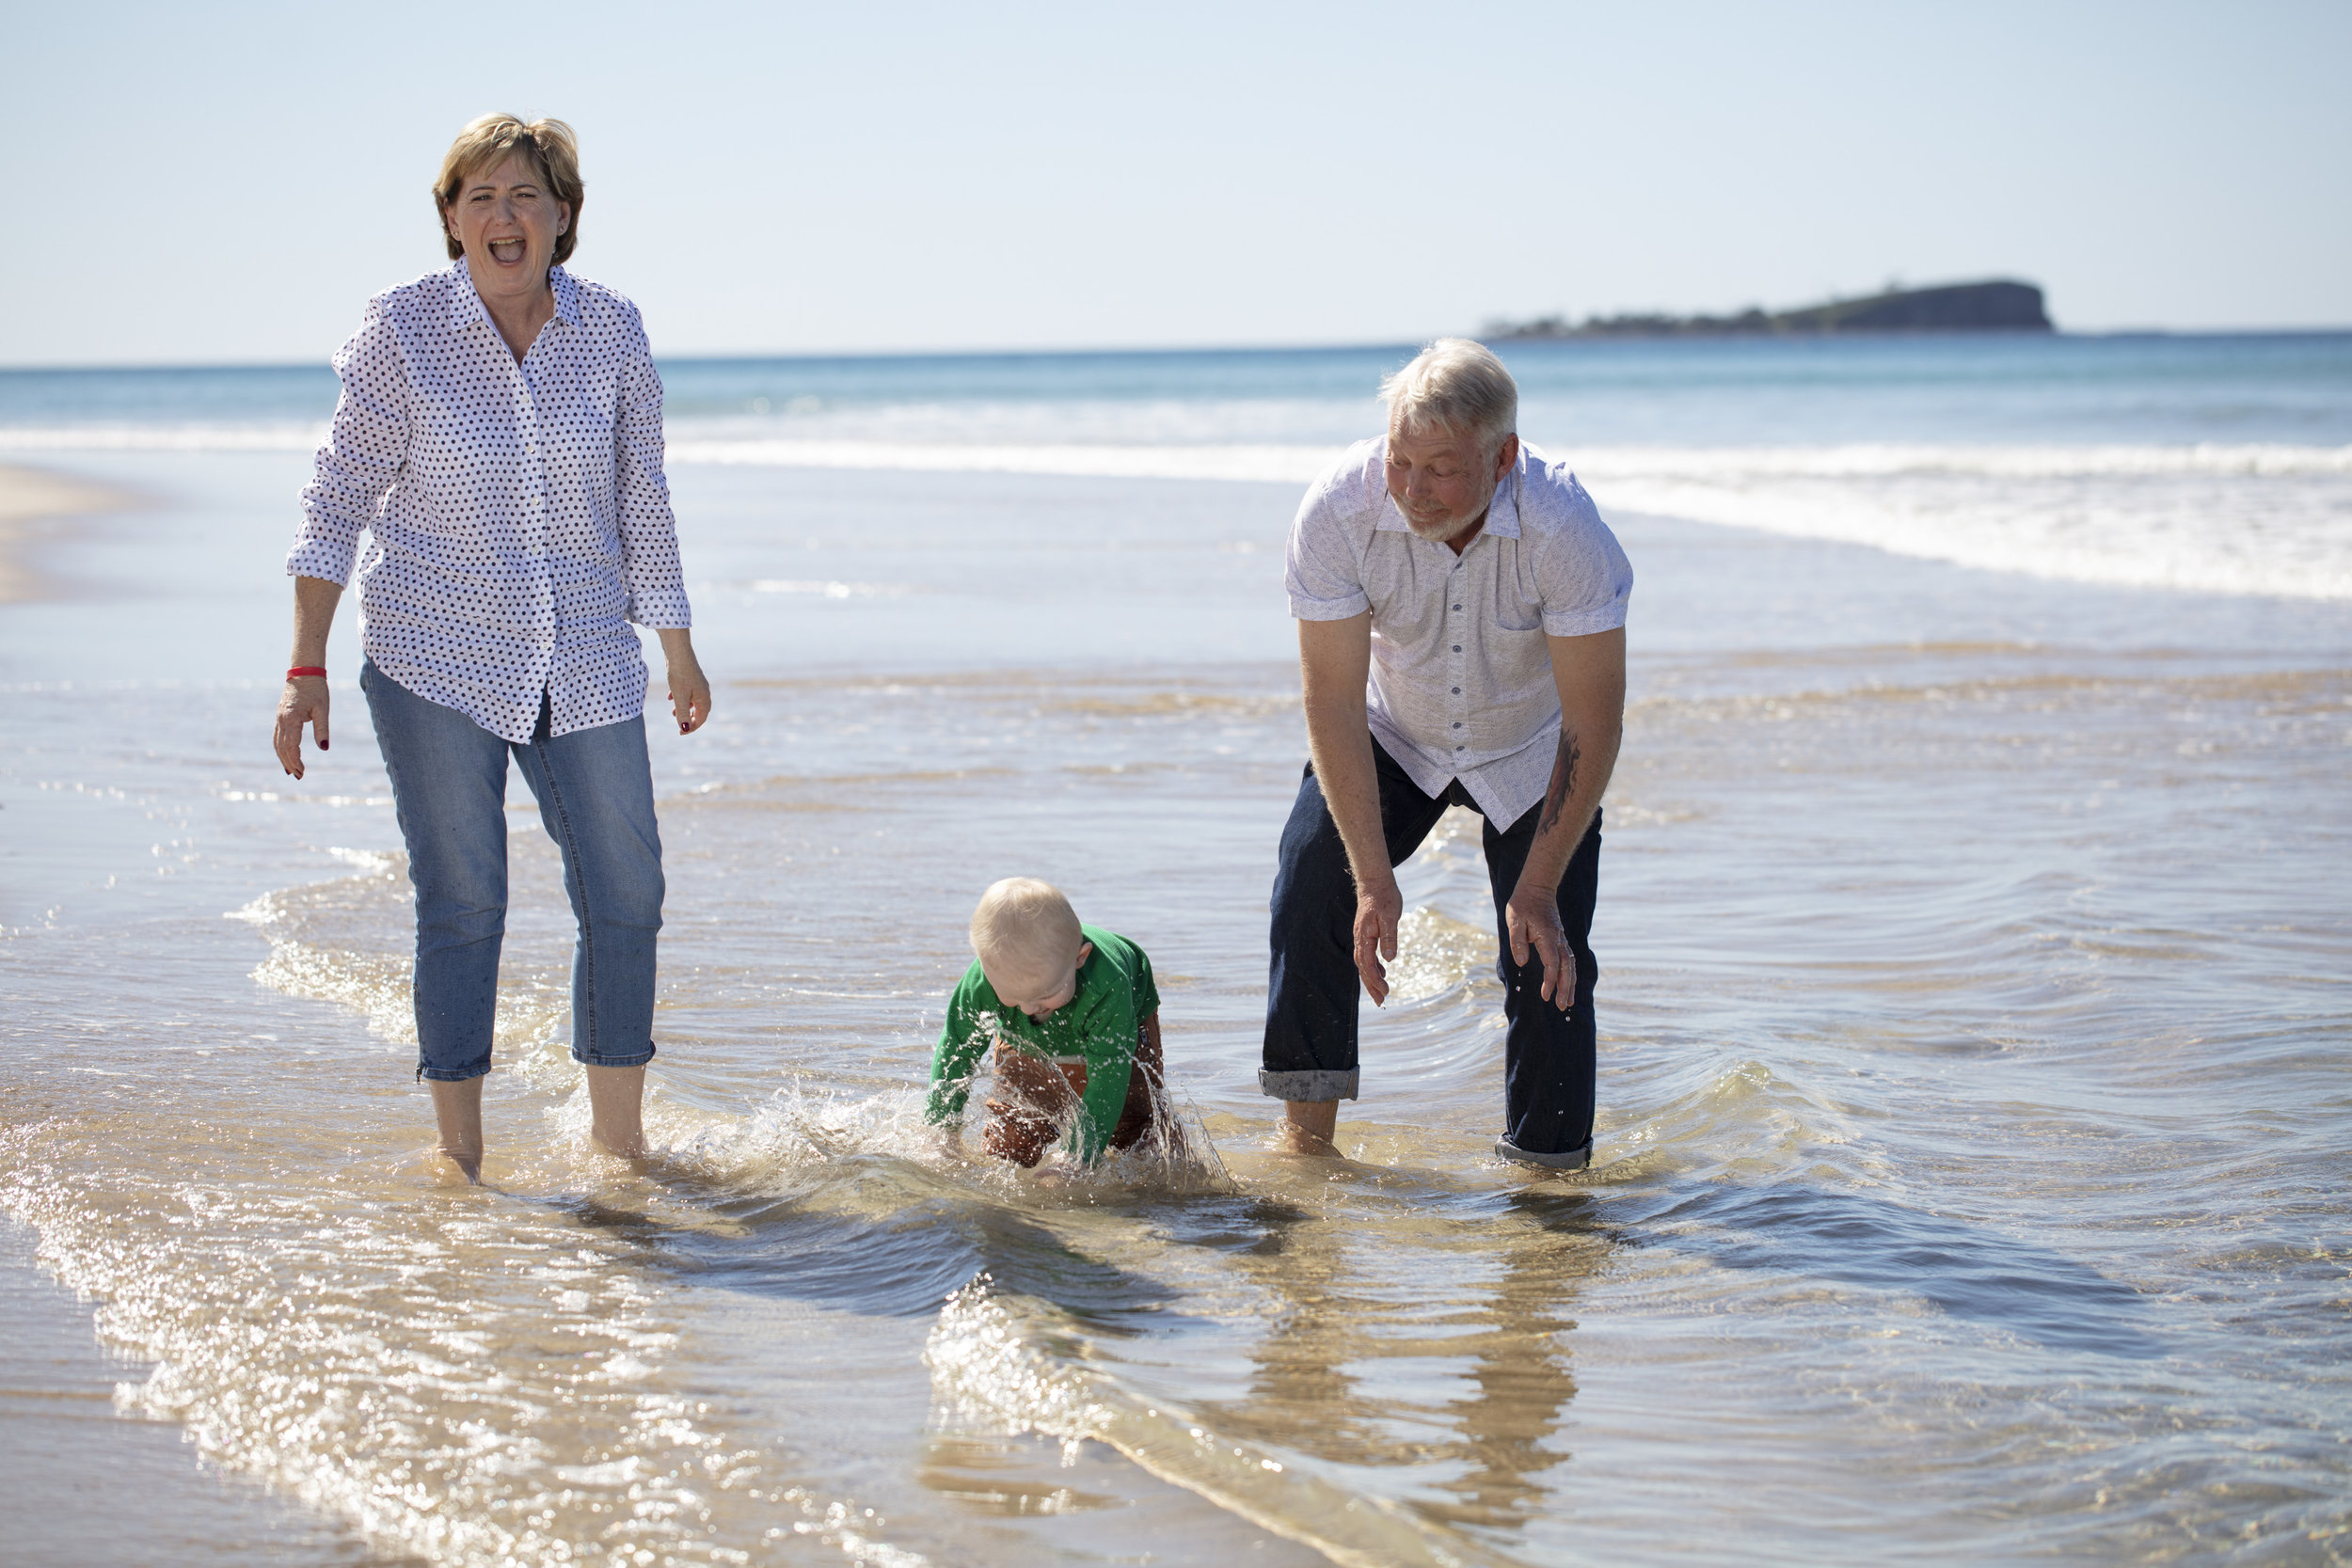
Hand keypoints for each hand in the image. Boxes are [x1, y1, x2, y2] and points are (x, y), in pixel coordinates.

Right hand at [273, 676, 329, 778]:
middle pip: (282, 747)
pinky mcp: (281, 717)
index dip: (295, 760)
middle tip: (299, 776)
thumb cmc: (316, 690)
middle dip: (289, 763)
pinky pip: (278, 736)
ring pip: (277, 743)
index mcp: (291, 718)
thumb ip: (322, 729)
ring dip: (283, 758)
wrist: (304, 673)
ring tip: (291, 771)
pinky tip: (286, 756)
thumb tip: (324, 748)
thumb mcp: (322, 710)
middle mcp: (282, 720)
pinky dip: (281, 748)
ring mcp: (279, 718)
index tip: (302, 771)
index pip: (290, 746)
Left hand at [663, 643, 711, 734]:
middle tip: (679, 725)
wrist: (678, 653)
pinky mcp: (691, 679)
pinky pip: (688, 693)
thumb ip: (682, 714)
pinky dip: (681, 698)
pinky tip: (670, 696)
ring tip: (673, 711)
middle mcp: (704, 692)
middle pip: (700, 711)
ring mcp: (698, 685)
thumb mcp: (679, 697)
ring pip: (693, 702)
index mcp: (704, 699)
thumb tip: (684, 729)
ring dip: (684, 709)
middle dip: (689, 719)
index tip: (680, 733)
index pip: (701, 719)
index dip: (691, 728)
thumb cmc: (679, 675)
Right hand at [1353, 873, 1402, 1005]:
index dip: (1375, 980)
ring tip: (1381, 993)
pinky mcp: (1366, 935)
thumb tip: (1389, 959)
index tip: (1385, 991)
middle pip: (1363, 968)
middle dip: (1371, 986)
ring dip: (1371, 979)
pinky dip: (1373, 967)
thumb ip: (1389, 937)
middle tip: (1382, 1001)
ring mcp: (1361, 937)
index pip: (1368, 964)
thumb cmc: (1384, 898)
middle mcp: (1360, 939)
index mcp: (1364, 936)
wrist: (1374, 883)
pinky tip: (1382, 972)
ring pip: (1364, 963)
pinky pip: (1367, 955)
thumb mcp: (1391, 917)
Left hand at [1505, 880, 1574, 1011]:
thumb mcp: (1514, 920)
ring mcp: (1561, 939)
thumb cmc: (1523, 904)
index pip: (1552, 963)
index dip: (1550, 981)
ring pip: (1571, 965)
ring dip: (1570, 984)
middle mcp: (1558, 940)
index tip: (1545, 996)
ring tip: (1568, 1002)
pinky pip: (1569, 960)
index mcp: (1547, 937)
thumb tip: (1522, 962)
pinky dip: (1571, 974)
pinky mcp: (1560, 939)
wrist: (1537, 888)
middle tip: (1562, 1006)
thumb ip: (1518, 941)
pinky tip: (1568, 985)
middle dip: (1565, 988)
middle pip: (1566, 968)